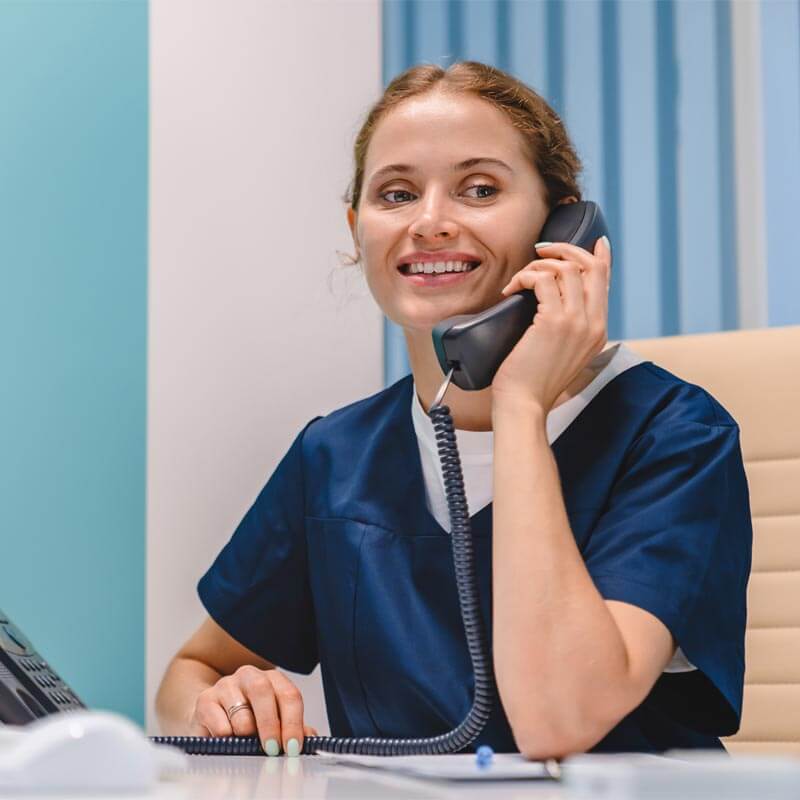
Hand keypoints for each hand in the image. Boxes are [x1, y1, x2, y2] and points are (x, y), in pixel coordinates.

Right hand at [189, 665, 318, 755]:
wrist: (210, 713)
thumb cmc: (247, 718)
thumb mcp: (273, 720)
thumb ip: (293, 728)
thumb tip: (311, 738)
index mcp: (272, 679)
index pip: (289, 694)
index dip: (293, 722)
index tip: (293, 747)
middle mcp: (249, 676)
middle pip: (263, 692)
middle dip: (270, 724)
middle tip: (273, 749)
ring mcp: (226, 685)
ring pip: (240, 711)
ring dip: (247, 734)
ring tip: (247, 745)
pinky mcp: (205, 700)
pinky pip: (219, 723)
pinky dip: (227, 737)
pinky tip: (229, 741)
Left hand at [491, 236, 610, 412]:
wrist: (524, 403)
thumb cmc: (532, 381)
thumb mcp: (561, 352)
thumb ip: (567, 326)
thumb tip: (552, 297)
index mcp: (598, 331)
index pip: (605, 282)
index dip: (600, 257)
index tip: (595, 242)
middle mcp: (594, 324)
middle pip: (591, 266)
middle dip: (565, 250)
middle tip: (541, 252)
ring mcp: (576, 322)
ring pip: (566, 269)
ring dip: (537, 266)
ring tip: (520, 280)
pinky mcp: (554, 322)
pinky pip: (543, 279)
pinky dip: (524, 277)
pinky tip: (511, 289)